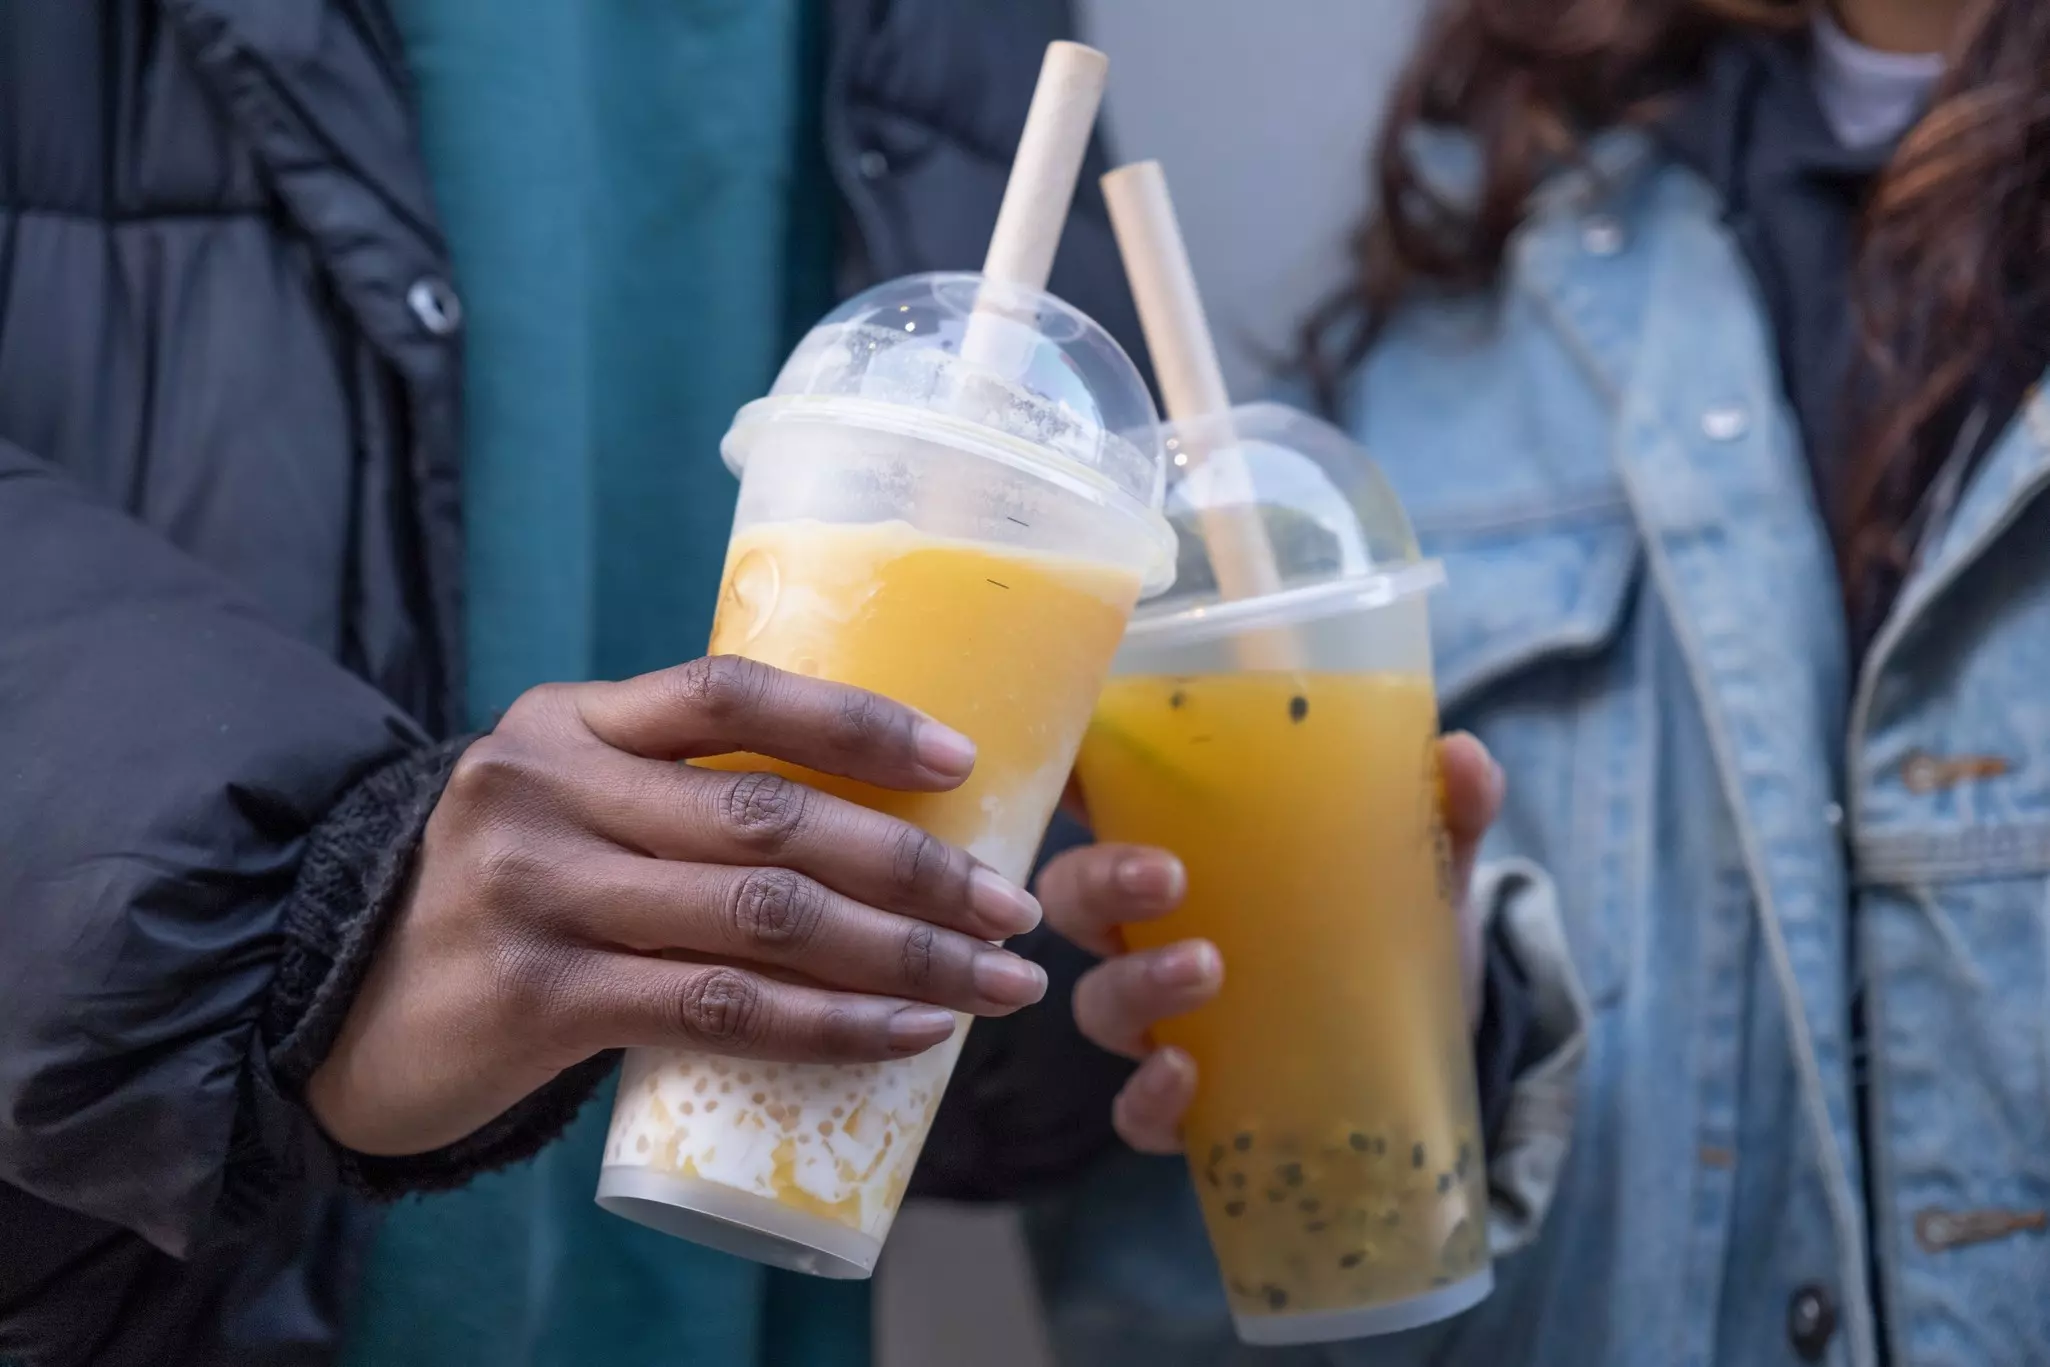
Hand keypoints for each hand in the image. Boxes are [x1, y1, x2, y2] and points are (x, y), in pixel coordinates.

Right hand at [308, 656, 1049, 1156]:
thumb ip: (674, 793)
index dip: (857, 719)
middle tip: (1011, 907)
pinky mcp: (537, 997)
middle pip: (773, 814)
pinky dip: (829, 1026)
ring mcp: (538, 891)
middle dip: (915, 865)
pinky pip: (719, 1009)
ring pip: (765, 916)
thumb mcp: (565, 805)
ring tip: (992, 984)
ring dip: (902, 956)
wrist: (331, 1003)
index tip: (962, 760)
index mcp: (568, 718)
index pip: (732, 688)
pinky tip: (905, 1038)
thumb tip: (872, 817)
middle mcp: (549, 787)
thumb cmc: (499, 898)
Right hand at [1040, 732, 1504, 1153]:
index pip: (1102, 803)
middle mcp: (1154, 934)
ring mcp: (1167, 1024)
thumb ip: (1446, 810)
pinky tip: (1182, 1076)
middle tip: (1168, 877)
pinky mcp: (1195, 1109)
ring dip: (1135, 984)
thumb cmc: (1398, 927)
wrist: (1443, 1045)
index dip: (1073, 778)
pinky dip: (1146, 1099)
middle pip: (1073, 900)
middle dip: (1099, 883)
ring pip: (1098, 1002)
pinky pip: (1136, 1113)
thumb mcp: (1425, 864)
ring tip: (1206, 969)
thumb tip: (1462, 756)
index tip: (1085, 764)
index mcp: (1190, 852)